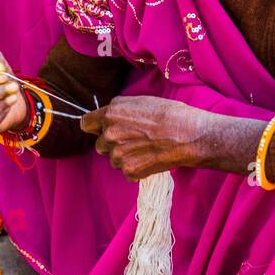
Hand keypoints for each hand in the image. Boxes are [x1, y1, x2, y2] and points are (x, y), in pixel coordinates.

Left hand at [80, 95, 205, 180]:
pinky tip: (151, 159)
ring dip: (125, 158)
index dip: (95, 127)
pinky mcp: (129, 171)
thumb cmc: (169, 115)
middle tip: (135, 141)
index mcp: (111, 114)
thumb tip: (108, 117)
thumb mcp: (140, 102)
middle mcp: (110, 134)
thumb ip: (119, 111)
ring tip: (146, 149)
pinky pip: (127, 172)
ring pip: (113, 160)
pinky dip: (137, 169)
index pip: (86, 124)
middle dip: (113, 145)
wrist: (188, 136)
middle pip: (100, 145)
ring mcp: (118, 155)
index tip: (102, 130)